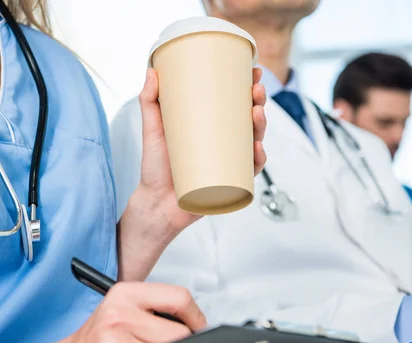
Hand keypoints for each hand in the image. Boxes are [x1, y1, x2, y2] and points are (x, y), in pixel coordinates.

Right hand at [50, 282, 206, 342]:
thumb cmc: (97, 337)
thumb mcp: (122, 309)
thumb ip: (154, 306)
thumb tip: (194, 319)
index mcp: (125, 292)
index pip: (179, 297)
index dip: (196, 316)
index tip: (198, 326)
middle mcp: (120, 310)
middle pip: (179, 331)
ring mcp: (117, 336)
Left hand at [137, 67, 266, 231]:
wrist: (155, 203)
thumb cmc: (155, 168)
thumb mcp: (152, 130)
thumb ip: (149, 101)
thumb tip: (151, 70)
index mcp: (210, 128)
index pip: (234, 104)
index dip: (248, 88)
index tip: (253, 71)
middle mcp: (223, 144)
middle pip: (249, 120)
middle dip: (258, 103)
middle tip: (256, 91)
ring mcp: (228, 163)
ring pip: (253, 142)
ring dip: (262, 127)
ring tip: (256, 114)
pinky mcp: (229, 183)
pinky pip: (249, 172)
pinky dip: (257, 161)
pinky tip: (257, 149)